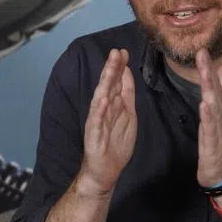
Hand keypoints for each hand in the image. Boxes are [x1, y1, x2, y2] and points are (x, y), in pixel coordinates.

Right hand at [78, 48, 136, 196]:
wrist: (106, 169)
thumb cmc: (116, 142)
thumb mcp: (128, 115)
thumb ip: (126, 94)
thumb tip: (126, 72)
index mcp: (113, 104)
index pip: (116, 82)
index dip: (120, 67)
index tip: (123, 52)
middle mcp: (104, 109)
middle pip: (108, 86)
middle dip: (112, 69)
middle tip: (116, 52)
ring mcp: (97, 120)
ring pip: (101, 98)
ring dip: (105, 83)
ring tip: (109, 69)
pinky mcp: (93, 134)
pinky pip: (96, 120)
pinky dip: (98, 110)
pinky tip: (101, 99)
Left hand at [195, 48, 221, 187]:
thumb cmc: (220, 144)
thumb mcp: (218, 117)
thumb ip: (220, 94)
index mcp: (218, 111)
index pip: (213, 86)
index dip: (208, 68)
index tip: (201, 50)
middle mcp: (220, 118)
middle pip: (214, 92)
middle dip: (208, 73)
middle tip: (202, 54)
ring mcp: (218, 131)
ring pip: (213, 108)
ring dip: (210, 91)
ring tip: (205, 75)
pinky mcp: (212, 145)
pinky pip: (210, 130)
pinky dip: (208, 117)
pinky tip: (204, 105)